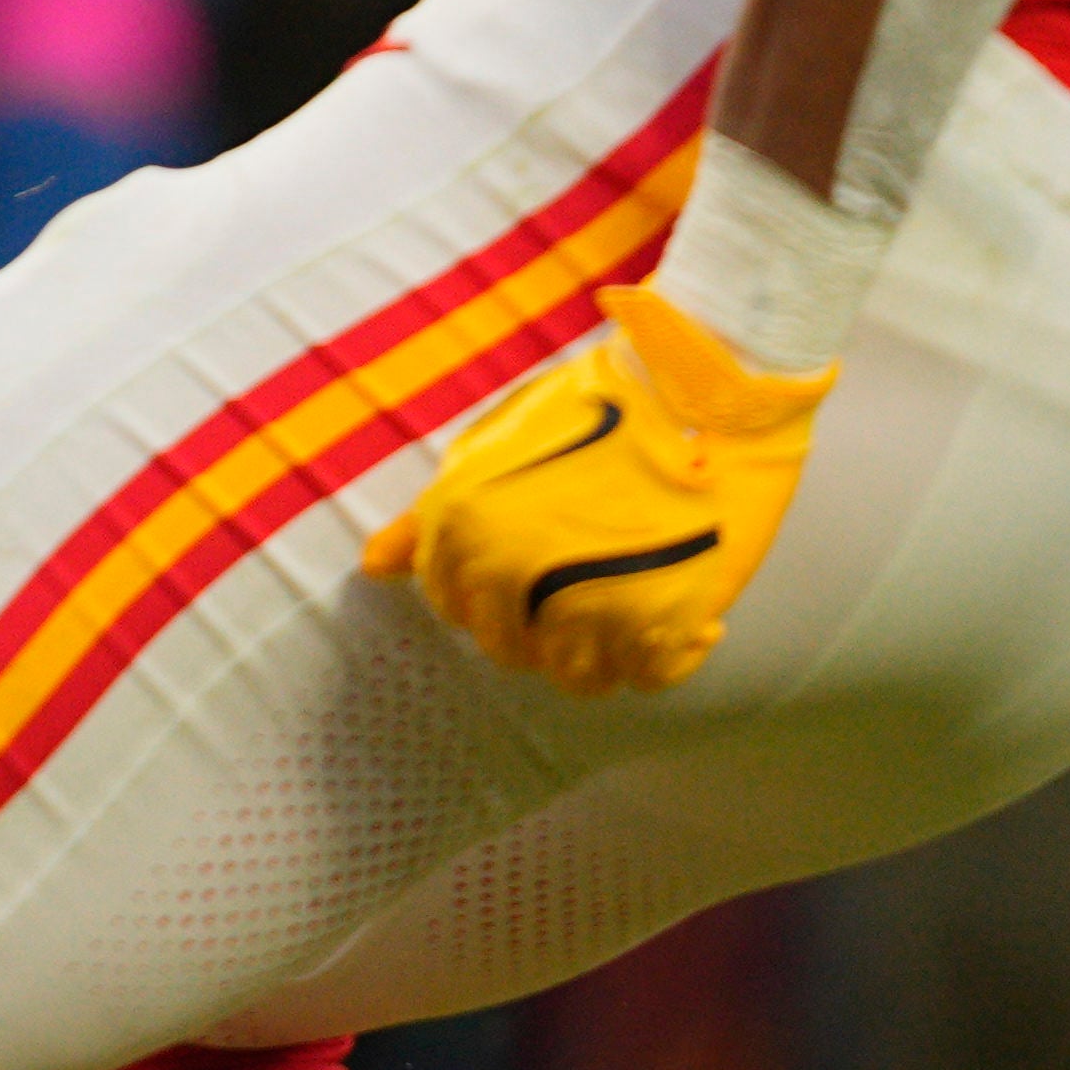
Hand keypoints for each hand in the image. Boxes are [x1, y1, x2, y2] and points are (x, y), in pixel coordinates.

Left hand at [361, 283, 835, 693]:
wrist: (695, 390)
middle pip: (510, 649)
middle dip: (541, 626)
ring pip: (578, 676)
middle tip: (585, 581)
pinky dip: (667, 655)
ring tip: (632, 596)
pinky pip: (649, 678)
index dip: (489, 594)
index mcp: (461, 530)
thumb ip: (426, 519)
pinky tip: (682, 609)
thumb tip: (374, 567)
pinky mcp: (657, 622)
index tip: (530, 568)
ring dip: (605, 649)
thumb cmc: (588, 412)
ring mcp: (583, 605)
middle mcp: (510, 574)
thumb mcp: (488, 451)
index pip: (453, 608)